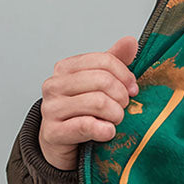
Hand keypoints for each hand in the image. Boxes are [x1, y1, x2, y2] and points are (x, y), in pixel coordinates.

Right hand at [37, 36, 138, 169]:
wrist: (62, 142)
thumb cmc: (83, 110)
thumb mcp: (100, 83)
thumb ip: (115, 61)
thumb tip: (130, 41)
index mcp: (66, 68)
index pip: (104, 60)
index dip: (125, 75)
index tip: (133, 89)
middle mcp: (54, 85)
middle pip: (102, 80)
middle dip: (122, 96)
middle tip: (124, 107)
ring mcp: (50, 108)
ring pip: (98, 102)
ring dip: (116, 114)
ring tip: (116, 119)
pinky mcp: (53, 132)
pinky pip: (87, 125)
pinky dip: (105, 130)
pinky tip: (108, 132)